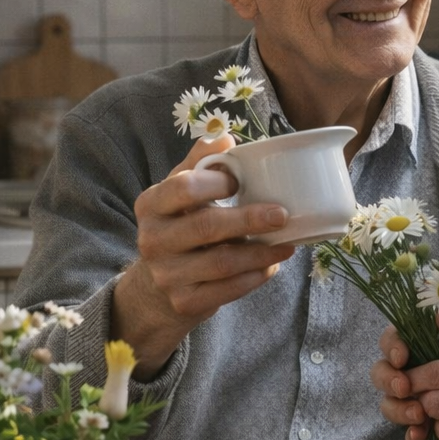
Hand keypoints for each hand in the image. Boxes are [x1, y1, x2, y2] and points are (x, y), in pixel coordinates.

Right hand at [111, 134, 295, 377]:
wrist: (156, 288)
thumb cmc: (178, 226)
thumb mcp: (179, 193)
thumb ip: (200, 164)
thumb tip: (224, 137)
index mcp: (151, 205)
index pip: (182, 188)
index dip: (215, 183)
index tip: (239, 181)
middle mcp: (152, 240)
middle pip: (206, 227)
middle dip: (249, 220)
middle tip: (282, 214)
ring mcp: (166, 275)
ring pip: (222, 262)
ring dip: (261, 252)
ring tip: (287, 242)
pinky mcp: (184, 302)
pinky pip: (228, 290)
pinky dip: (254, 277)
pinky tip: (271, 265)